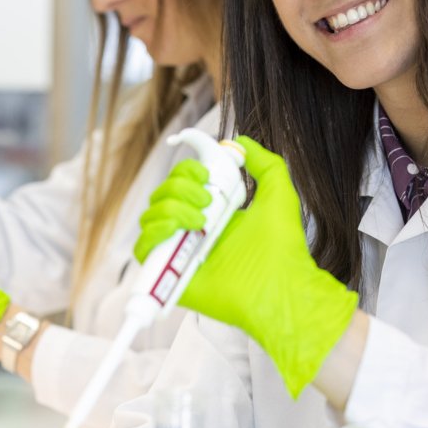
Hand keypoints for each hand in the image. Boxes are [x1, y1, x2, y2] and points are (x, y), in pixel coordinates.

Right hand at [134, 136, 358, 395]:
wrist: (280, 286)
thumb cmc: (283, 248)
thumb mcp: (279, 193)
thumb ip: (266, 163)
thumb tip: (240, 141)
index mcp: (213, 213)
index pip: (183, 183)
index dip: (187, 171)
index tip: (206, 172)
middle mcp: (193, 232)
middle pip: (163, 196)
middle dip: (181, 187)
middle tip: (208, 200)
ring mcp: (180, 253)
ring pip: (150, 218)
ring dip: (171, 208)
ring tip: (201, 220)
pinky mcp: (171, 276)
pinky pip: (143, 249)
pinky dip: (154, 233)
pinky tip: (181, 232)